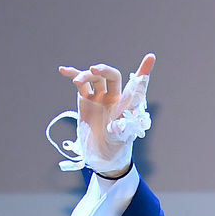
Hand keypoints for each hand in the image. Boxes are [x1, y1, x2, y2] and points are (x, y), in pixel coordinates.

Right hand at [56, 52, 155, 175]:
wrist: (102, 157)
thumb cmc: (116, 149)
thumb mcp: (120, 140)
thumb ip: (119, 129)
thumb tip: (115, 125)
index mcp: (128, 105)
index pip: (137, 85)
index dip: (144, 71)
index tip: (151, 58)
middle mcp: (115, 98)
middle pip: (111, 76)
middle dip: (103, 70)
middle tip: (94, 70)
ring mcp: (100, 98)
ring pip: (94, 78)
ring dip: (85, 75)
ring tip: (76, 81)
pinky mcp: (86, 100)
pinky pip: (80, 84)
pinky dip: (73, 75)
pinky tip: (64, 71)